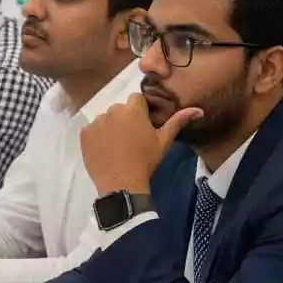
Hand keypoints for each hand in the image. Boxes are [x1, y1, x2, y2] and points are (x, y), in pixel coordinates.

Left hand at [78, 91, 203, 195]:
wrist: (122, 184)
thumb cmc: (146, 161)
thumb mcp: (164, 141)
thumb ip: (178, 121)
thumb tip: (198, 110)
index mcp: (133, 110)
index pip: (137, 99)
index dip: (141, 111)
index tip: (143, 126)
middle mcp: (113, 110)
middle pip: (120, 108)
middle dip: (125, 118)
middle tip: (131, 138)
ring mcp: (96, 122)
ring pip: (105, 118)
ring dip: (110, 127)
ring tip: (117, 146)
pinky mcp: (84, 134)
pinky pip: (92, 130)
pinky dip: (97, 137)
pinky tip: (105, 150)